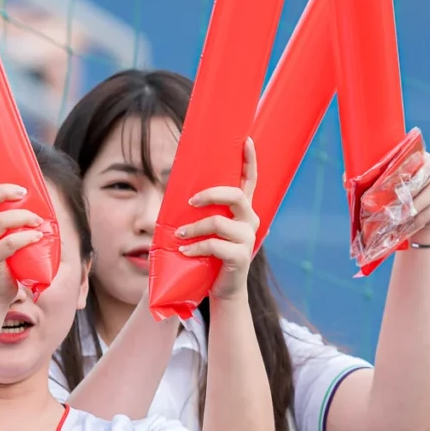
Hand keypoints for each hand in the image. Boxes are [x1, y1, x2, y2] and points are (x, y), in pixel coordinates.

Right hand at [0, 144, 44, 311]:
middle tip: (23, 191)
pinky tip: (37, 237)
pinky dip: (27, 237)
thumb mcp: (1, 238)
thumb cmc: (2, 265)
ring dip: (22, 216)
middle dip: (3, 190)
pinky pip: (9, 243)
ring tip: (38, 220)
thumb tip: (32, 198)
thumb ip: (8, 220)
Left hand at [177, 138, 260, 302]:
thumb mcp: (211, 229)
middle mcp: (251, 221)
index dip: (250, 161)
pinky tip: (185, 251)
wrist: (224, 289)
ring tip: (178, 235)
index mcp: (244, 211)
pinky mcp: (241, 257)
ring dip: (193, 228)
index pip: (251, 181)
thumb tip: (184, 191)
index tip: (245, 141)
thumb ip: (207, 211)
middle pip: (235, 195)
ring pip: (218, 223)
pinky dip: (195, 247)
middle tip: (191, 201)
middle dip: (210, 195)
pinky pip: (214, 245)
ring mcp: (247, 239)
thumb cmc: (213, 255)